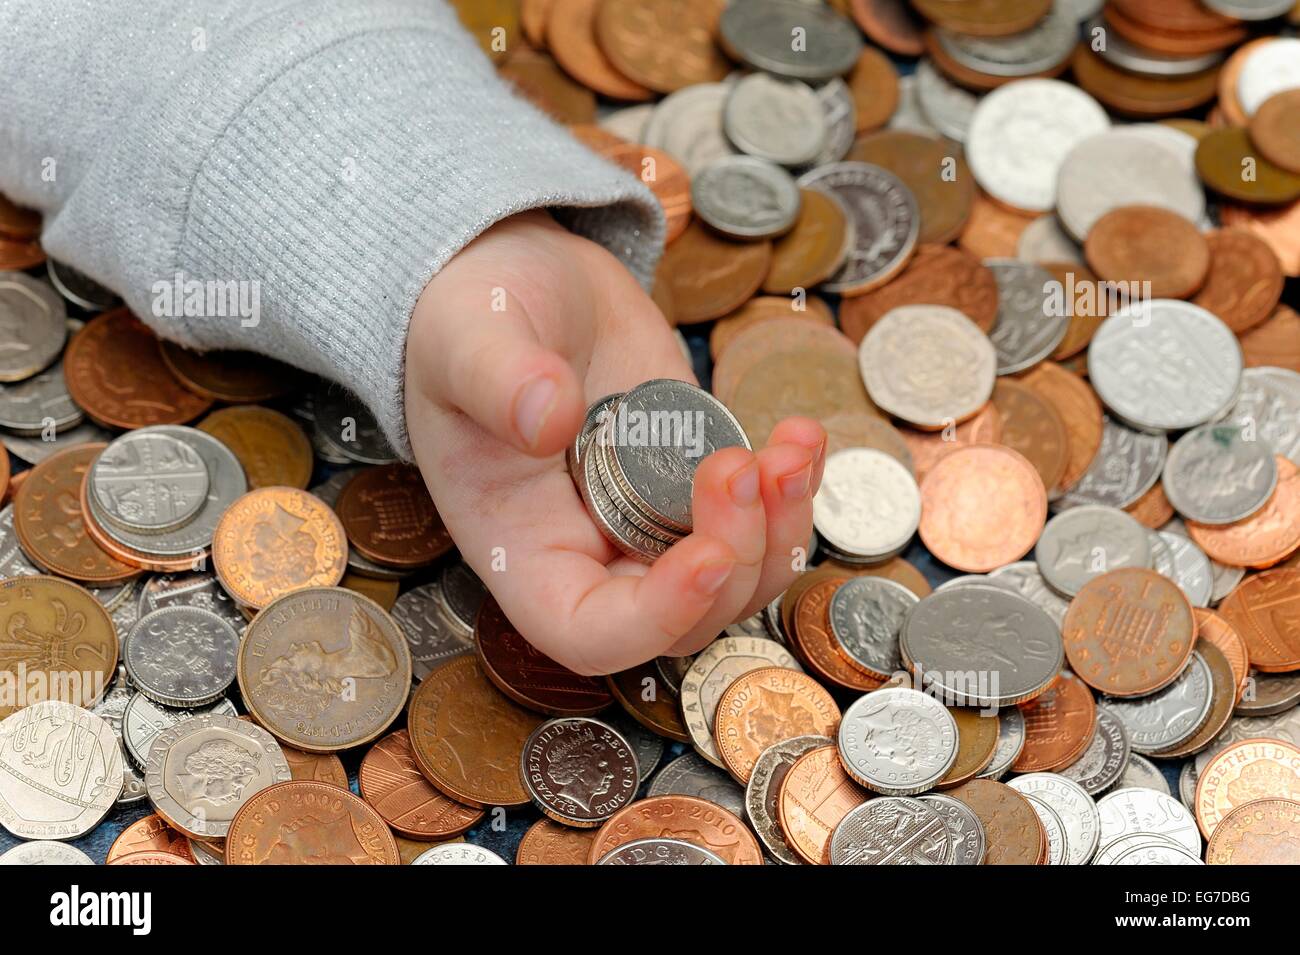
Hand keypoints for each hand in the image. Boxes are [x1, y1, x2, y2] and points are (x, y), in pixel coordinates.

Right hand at [404, 211, 825, 674]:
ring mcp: (651, 522)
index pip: (591, 631)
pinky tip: (800, 433)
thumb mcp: (467, 339)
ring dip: (781, 529)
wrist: (526, 283)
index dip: (658, 616)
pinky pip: (763, 521)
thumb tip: (550, 417)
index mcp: (523, 548)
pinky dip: (796, 489)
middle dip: (736, 555)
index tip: (708, 553)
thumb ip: (499, 379)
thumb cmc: (470, 321)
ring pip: (739, 579)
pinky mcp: (696, 483)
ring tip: (790, 448)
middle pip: (686, 617)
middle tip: (741, 465)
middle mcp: (591, 554)